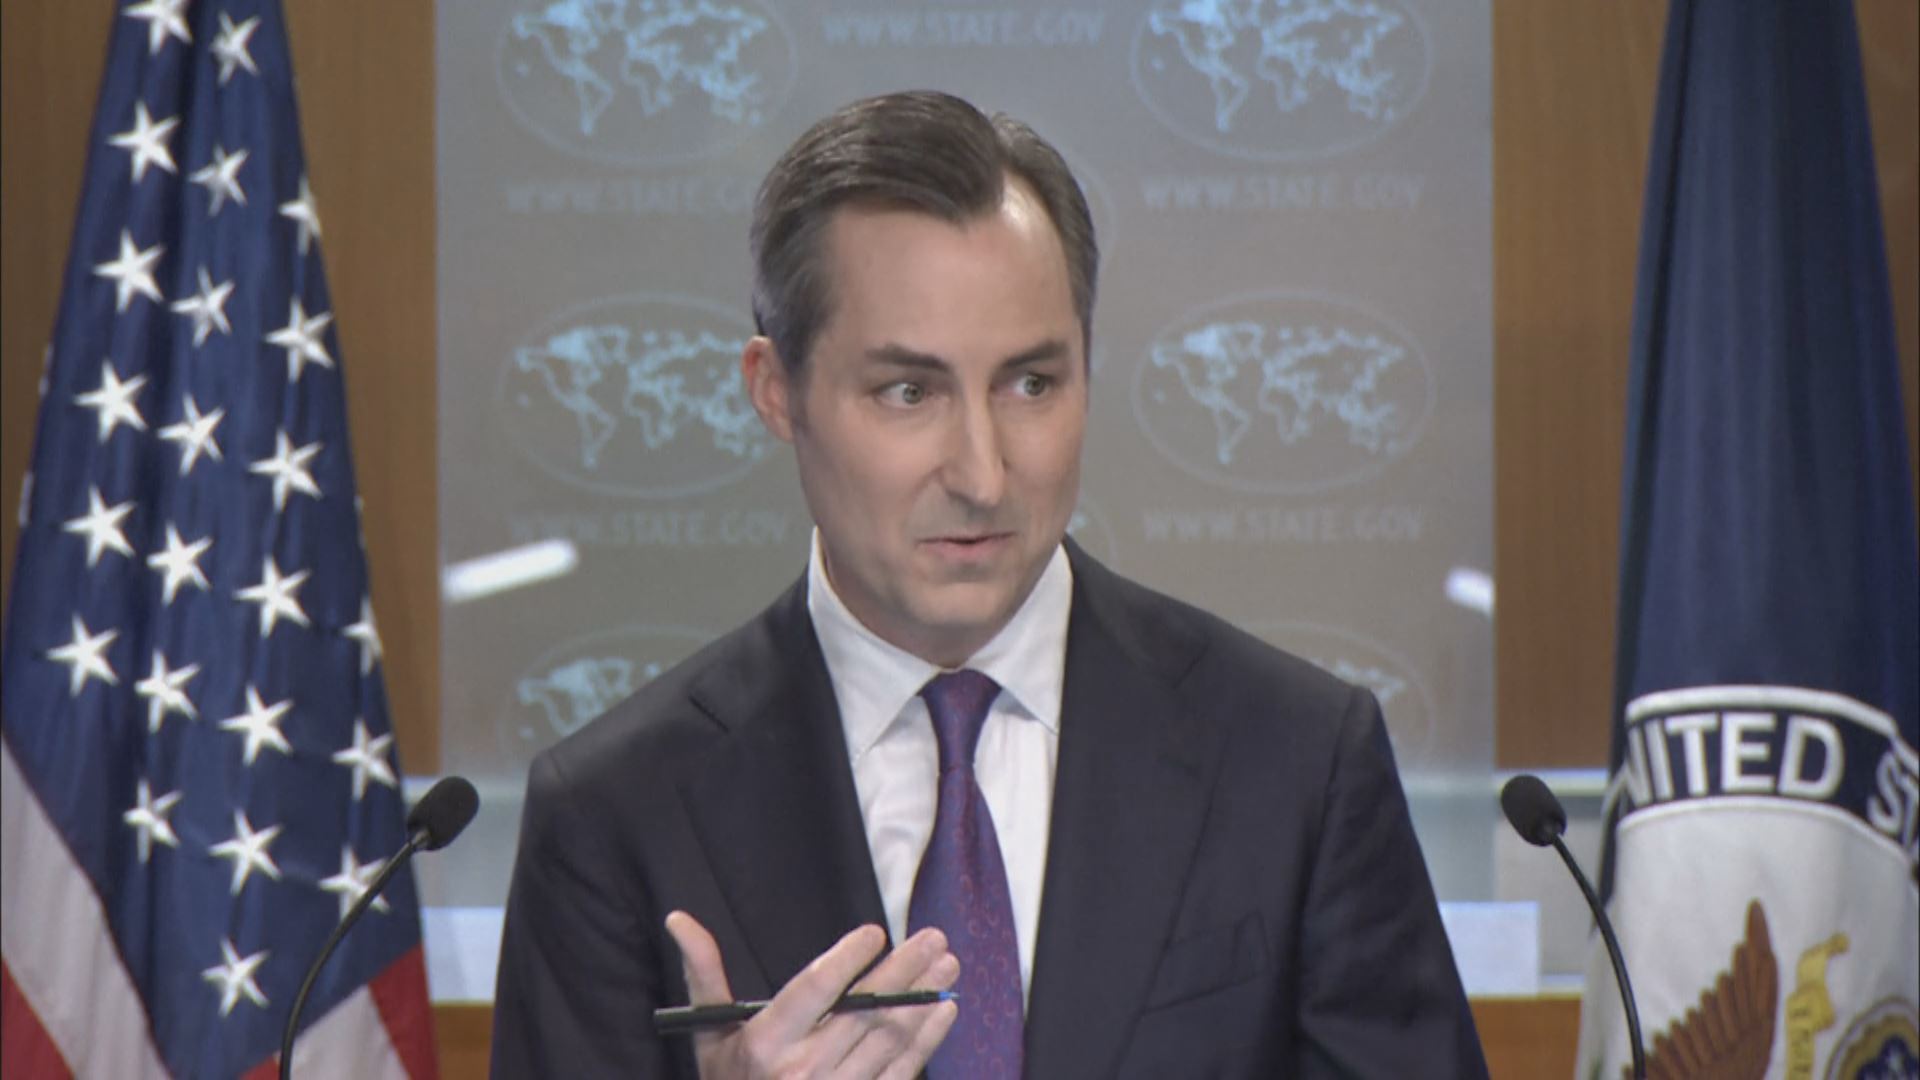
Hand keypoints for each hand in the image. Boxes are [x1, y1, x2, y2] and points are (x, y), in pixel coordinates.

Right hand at [664, 911, 959, 1078]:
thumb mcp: (710, 1035)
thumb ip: (704, 974)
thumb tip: (678, 918)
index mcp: (764, 1043)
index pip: (814, 991)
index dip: (848, 960)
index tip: (875, 933)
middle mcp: (802, 1070)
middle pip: (863, 1011)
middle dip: (905, 971)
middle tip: (934, 938)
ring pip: (890, 1040)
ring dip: (924, 999)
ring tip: (948, 965)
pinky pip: (902, 1072)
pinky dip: (928, 1040)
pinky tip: (943, 1010)